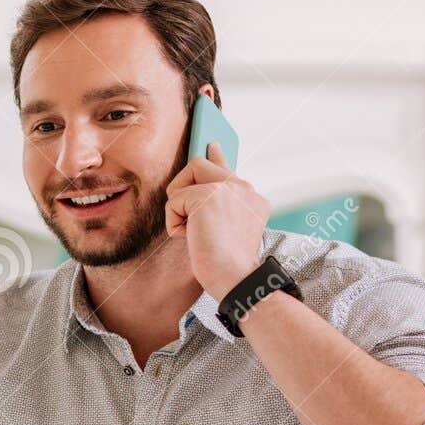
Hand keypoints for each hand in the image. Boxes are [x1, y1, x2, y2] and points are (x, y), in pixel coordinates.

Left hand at [165, 141, 271, 300]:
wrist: (235, 278)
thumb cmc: (227, 265)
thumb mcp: (227, 229)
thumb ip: (218, 206)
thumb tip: (193, 191)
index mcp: (251, 197)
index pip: (228, 167)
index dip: (217, 156)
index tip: (212, 145)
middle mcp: (243, 188)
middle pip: (199, 165)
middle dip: (181, 188)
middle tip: (184, 214)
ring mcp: (228, 188)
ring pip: (186, 177)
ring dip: (178, 206)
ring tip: (191, 230)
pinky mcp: (208, 195)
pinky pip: (174, 200)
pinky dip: (174, 222)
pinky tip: (189, 237)